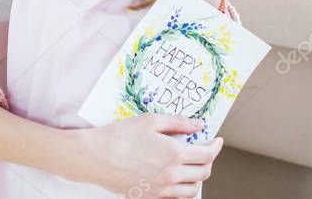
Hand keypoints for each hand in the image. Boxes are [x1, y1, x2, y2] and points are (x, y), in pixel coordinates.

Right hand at [66, 114, 222, 197]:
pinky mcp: (150, 198)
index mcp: (174, 154)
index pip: (207, 154)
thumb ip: (178, 122)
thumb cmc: (119, 137)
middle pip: (203, 173)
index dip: (216, 146)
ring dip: (197, 178)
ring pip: (192, 190)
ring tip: (191, 167)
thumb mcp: (150, 121)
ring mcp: (161, 190)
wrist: (95, 157)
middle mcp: (171, 175)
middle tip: (204, 151)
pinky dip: (181, 190)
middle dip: (208, 161)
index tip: (216, 141)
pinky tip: (175, 179)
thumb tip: (198, 125)